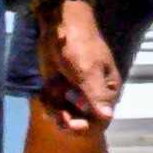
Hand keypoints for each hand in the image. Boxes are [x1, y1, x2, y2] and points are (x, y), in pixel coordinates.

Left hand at [39, 0, 114, 127]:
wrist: (61, 27)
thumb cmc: (80, 47)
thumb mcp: (88, 72)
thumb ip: (97, 96)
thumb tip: (108, 117)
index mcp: (107, 90)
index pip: (101, 118)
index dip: (86, 125)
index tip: (72, 124)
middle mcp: (93, 93)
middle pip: (82, 119)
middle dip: (66, 118)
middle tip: (55, 113)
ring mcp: (76, 90)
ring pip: (65, 112)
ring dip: (54, 109)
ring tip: (47, 96)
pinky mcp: (61, 86)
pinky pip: (55, 103)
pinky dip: (47, 101)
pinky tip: (43, 92)